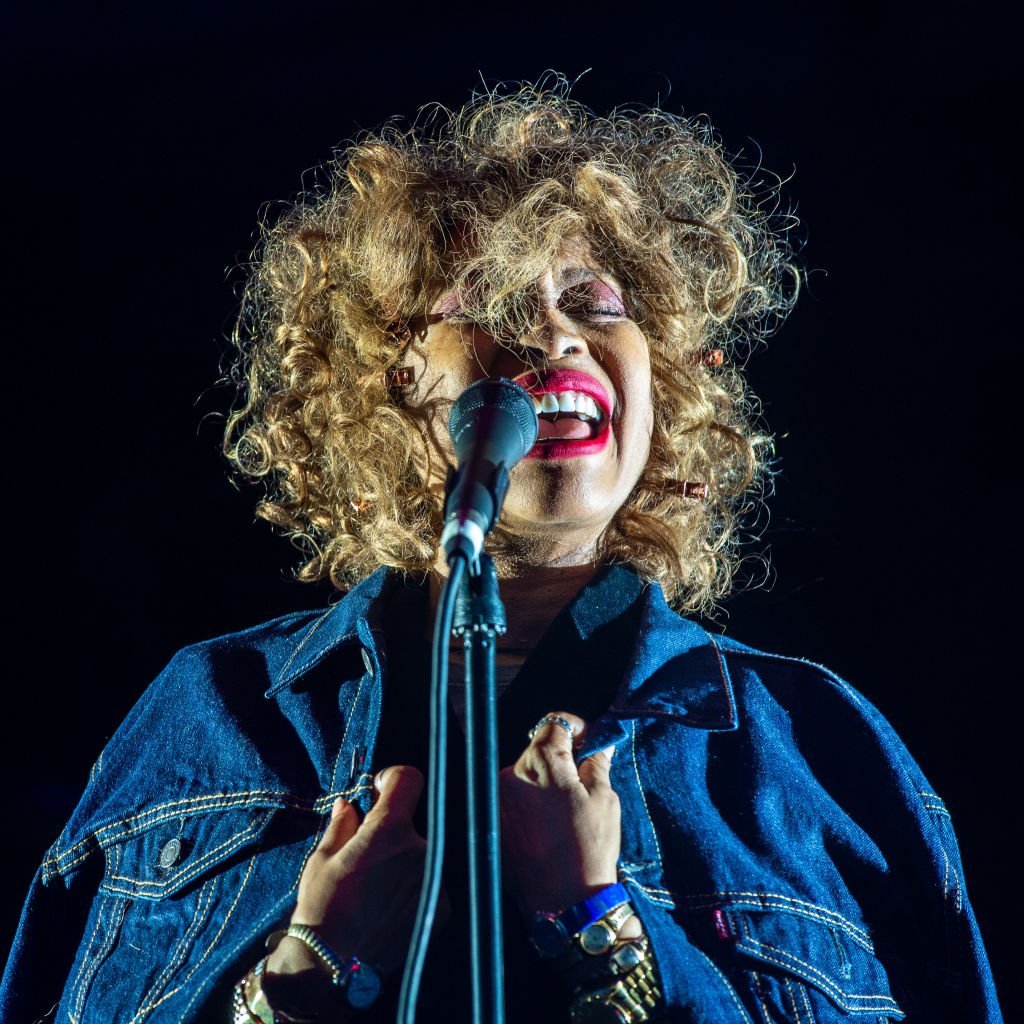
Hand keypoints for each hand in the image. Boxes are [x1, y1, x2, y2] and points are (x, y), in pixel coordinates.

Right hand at [267, 765, 441, 981]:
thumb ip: (343, 825)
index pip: (409, 779)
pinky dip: (416, 888)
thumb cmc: (322, 909)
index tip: (379, 793)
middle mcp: (421, 850)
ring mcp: (436, 880)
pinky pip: (432, 882)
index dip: (391, 781)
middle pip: (413, 822)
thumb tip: (350, 805)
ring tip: (378, 888)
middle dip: (393, 830)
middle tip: (370, 855)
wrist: (333, 969)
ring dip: (405, 861)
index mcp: (390, 830)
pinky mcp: (444, 908)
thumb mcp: (323, 859)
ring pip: (423, 854)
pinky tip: (391, 907)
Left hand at [499, 711, 618, 915]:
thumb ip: (596, 764)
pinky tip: (546, 827)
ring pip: (523, 775)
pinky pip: (511, 800)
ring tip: (562, 813)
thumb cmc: (588, 849)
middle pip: (536, 750)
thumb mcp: (604, 799)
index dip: (576, 729)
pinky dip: (527, 804)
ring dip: (541, 783)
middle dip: (558, 760)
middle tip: (580, 784)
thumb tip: (598, 746)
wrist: (564, 904)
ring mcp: (497, 799)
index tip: (587, 743)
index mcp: (541, 761)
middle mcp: (510, 773)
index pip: (554, 723)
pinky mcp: (491, 822)